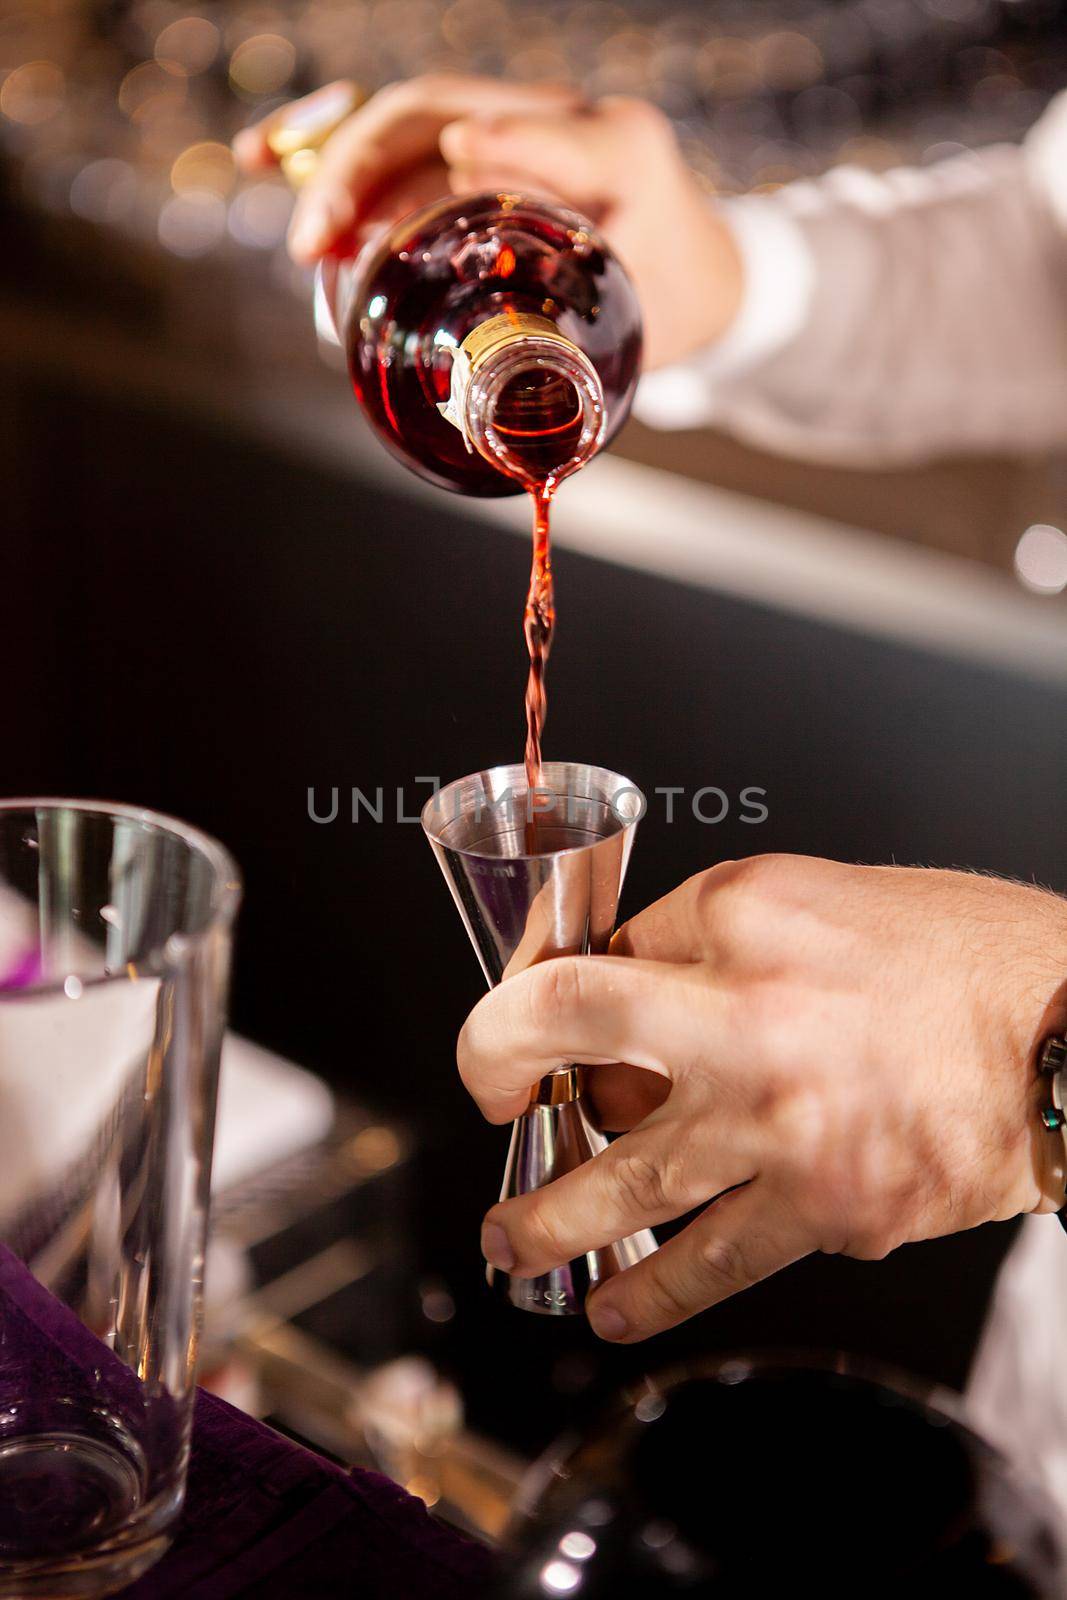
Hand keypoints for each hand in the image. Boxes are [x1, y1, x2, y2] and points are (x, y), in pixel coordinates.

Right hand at [232, 75, 742, 367]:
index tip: (410, 199)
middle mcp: (552, 117)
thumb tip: (496, 383)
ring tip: (306, 236)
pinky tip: (266, 160)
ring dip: (336, 164)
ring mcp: (508, 128)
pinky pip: (395, 137)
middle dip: (361, 170)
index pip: (511, 128)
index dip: (450, 155)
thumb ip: (598, 333)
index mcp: (610, 144)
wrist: (696, 277)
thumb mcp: (655, 317)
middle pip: (428, 115)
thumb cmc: (673, 298)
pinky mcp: (473, 150)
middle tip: (319, 245)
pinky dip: (328, 145)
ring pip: (402, 121)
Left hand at [458, 855, 1066, 1341]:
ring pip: (623, 1186)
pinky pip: (712, 1264)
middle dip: (500, 1088)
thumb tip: (613, 988)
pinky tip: (615, 1308)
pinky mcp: (828, 1211)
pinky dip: (651, 1295)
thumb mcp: (818, 898)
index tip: (509, 1030)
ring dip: (547, 1220)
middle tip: (491, 1115)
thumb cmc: (958, 958)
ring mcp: (784, 1126)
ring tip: (510, 1244)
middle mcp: (750, 1018)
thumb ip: (704, 935)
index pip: (590, 959)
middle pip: (576, 1055)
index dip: (525, 998)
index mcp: (744, 919)